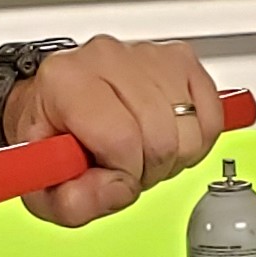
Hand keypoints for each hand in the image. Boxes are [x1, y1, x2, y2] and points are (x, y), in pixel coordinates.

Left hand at [2, 35, 225, 225]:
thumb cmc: (52, 138)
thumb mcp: (44, 186)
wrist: (57, 104)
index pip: (120, 139)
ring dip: (173, 155)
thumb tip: (116, 191)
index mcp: (65, 82)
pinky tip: (167, 136)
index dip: (122, 175)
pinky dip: (197, 138)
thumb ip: (72, 202)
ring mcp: (147, 54)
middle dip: (148, 169)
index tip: (110, 177)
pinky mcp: (180, 59)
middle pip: (161, 137)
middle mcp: (106, 58)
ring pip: (191, 129)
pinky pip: (210, 116)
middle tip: (125, 167)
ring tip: (143, 151)